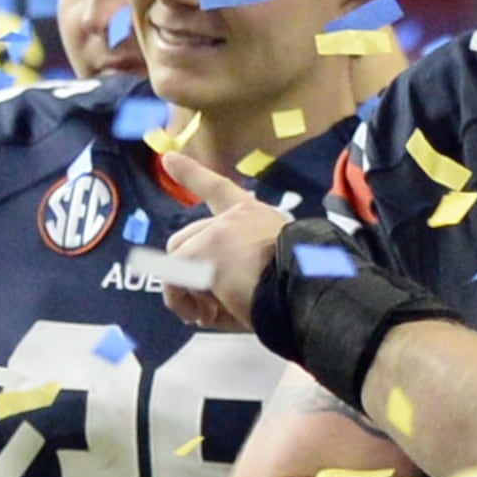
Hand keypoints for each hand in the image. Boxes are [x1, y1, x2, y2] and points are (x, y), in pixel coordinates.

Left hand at [158, 147, 294, 336]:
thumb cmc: (301, 290)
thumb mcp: (274, 274)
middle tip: (206, 307)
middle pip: (187, 240)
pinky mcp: (202, 250)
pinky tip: (203, 316)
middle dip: (188, 273)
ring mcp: (216, 230)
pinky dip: (181, 302)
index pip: (220, 190)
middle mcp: (234, 217)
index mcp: (256, 218)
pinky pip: (174, 280)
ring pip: (177, 260)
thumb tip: (205, 302)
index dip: (193, 174)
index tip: (169, 159)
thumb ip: (240, 277)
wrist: (308, 289)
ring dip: (187, 291)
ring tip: (207, 315)